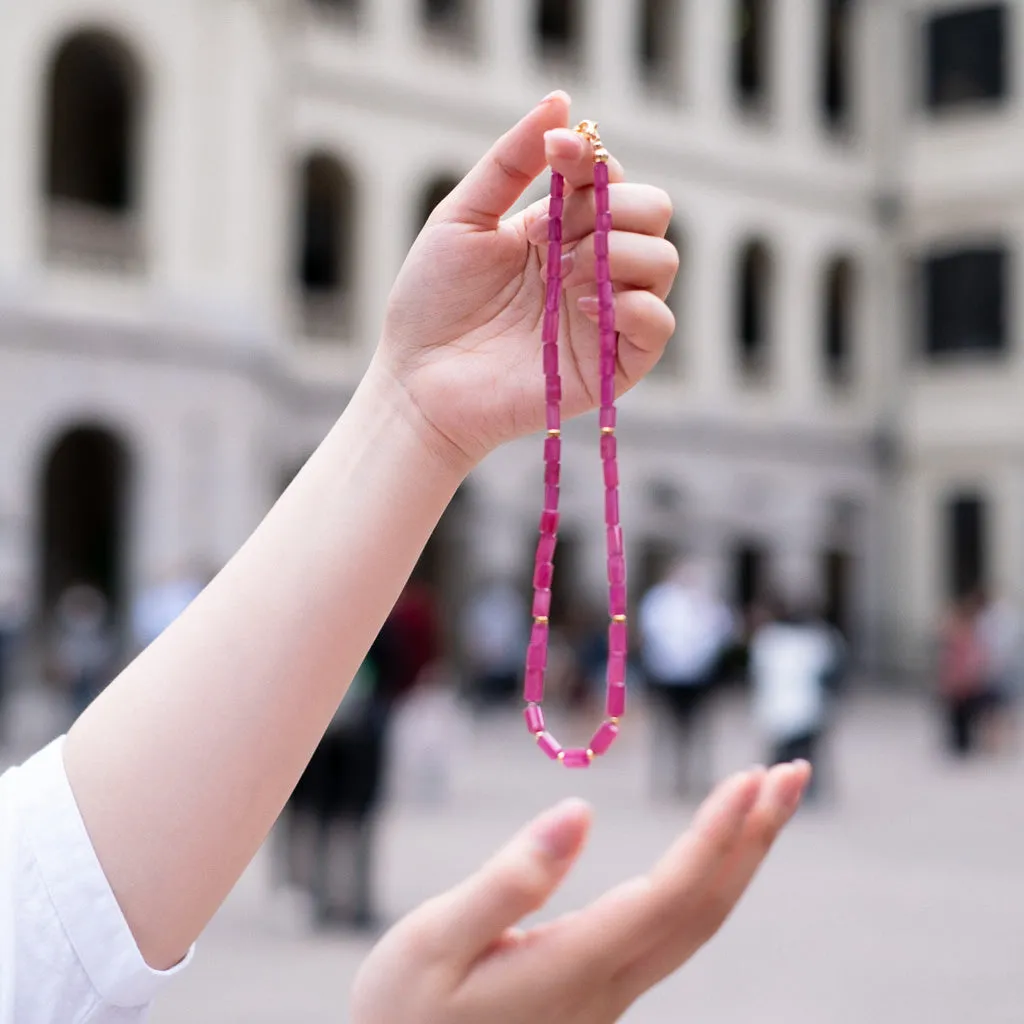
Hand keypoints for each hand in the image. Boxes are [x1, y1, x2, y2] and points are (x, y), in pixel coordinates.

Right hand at [351, 761, 809, 1023]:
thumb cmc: (401, 1011)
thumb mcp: (435, 940)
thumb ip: (509, 882)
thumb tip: (578, 812)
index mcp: (571, 967)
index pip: (669, 897)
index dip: (717, 836)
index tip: (751, 779)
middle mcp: (608, 985)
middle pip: (706, 909)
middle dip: (756, 837)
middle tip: (793, 773)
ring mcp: (610, 993)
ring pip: (698, 922)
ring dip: (741, 856)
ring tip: (766, 798)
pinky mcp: (599, 991)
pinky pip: (675, 929)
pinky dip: (707, 877)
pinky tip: (711, 850)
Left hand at [377, 91, 677, 472]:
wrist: (417, 382)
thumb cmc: (432, 304)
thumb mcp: (461, 217)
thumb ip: (510, 162)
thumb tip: (560, 101)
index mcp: (562, 231)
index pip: (611, 179)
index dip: (593, 158)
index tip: (556, 153)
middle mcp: (592, 268)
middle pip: (653, 212)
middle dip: (613, 207)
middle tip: (554, 235)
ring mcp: (604, 316)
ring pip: (664, 262)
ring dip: (618, 253)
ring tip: (562, 275)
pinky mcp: (610, 366)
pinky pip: (660, 327)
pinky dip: (636, 306)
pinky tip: (583, 304)